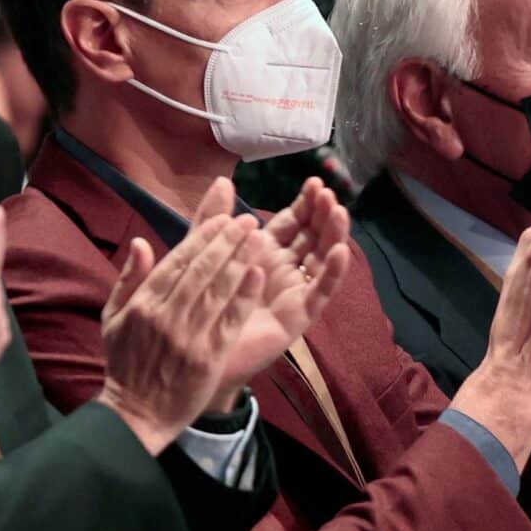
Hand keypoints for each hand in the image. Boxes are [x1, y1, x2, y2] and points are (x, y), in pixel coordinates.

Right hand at [97, 213, 266, 454]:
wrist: (137, 414)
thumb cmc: (125, 363)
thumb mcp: (114, 318)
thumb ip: (128, 279)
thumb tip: (141, 242)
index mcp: (143, 304)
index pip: (178, 261)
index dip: (202, 237)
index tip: (222, 219)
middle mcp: (166, 316)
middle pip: (202, 270)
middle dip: (227, 241)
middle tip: (248, 220)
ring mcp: (189, 337)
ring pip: (219, 290)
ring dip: (240, 260)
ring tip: (258, 238)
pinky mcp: (209, 357)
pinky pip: (230, 320)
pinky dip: (245, 296)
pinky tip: (258, 273)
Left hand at [191, 177, 350, 397]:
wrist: (190, 350)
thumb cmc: (197, 304)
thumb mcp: (204, 253)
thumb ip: (214, 218)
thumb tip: (223, 180)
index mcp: (265, 253)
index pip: (293, 222)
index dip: (305, 203)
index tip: (313, 182)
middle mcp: (283, 271)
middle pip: (312, 237)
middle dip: (322, 214)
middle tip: (327, 193)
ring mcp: (293, 293)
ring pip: (321, 260)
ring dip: (333, 236)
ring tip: (338, 212)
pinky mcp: (296, 318)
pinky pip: (319, 294)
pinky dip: (332, 273)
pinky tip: (340, 252)